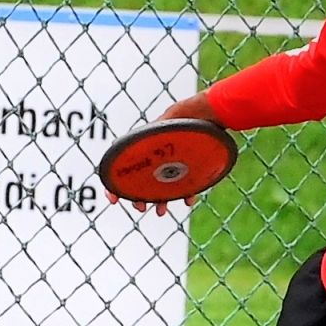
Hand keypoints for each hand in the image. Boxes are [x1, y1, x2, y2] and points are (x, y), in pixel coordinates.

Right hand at [107, 94, 223, 217]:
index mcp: (146, 147)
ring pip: (162, 186)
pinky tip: (188, 200)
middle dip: (138, 196)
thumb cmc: (186, 115)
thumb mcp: (165, 124)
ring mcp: (174, 163)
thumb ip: (149, 136)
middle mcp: (158, 157)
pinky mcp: (190, 167)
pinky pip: (185, 184)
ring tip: (161, 212)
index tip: (114, 200)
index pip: (124, 168)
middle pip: (142, 180)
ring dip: (159, 200)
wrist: (211, 113)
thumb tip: (127, 148)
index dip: (116, 185)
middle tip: (140, 208)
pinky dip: (186, 194)